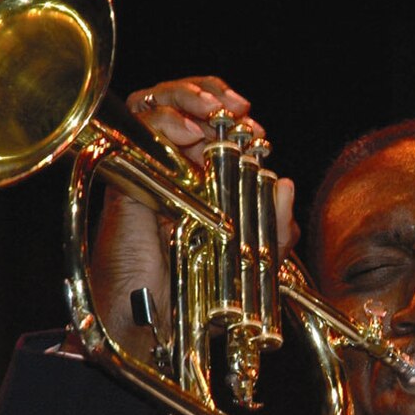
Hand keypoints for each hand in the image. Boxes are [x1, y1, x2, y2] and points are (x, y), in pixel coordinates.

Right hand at [72, 76, 296, 358]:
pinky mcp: (129, 179)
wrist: (162, 321)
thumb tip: (284, 182)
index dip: (233, 113)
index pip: (214, 120)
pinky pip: (137, 133)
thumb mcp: (255, 258)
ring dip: (184, 95)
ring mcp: (150, 170)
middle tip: (238, 110)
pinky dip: (163, 122)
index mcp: (206, 175)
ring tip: (210, 112)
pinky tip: (188, 134)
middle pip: (181, 99)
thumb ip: (276, 226)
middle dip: (210, 92)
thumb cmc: (204, 292)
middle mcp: (176, 166)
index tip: (258, 132)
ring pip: (153, 102)